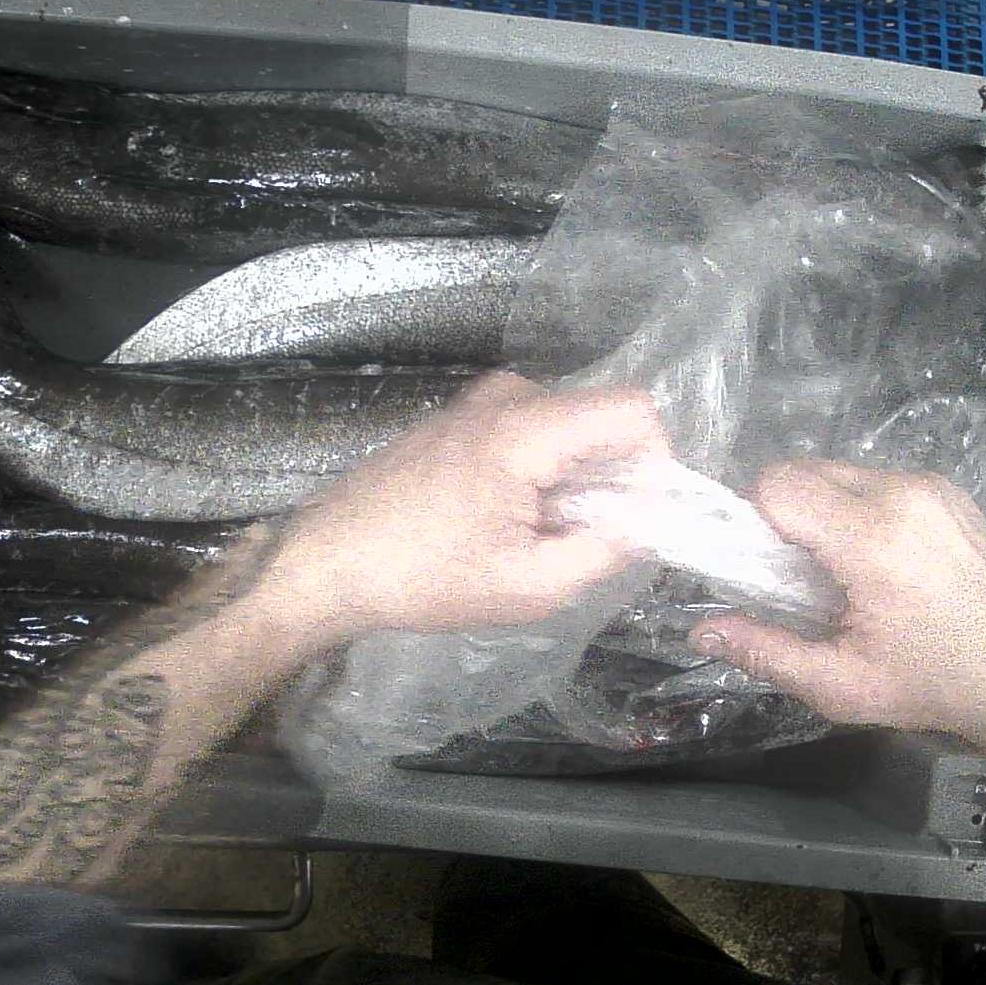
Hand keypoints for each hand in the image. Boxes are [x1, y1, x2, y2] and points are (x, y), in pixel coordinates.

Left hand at [247, 373, 668, 644]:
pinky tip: (503, 523)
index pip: (633, 410)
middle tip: (583, 540)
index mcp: (524, 429)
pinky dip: (537, 474)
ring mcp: (478, 403)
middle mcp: (505, 398)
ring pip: (566, 429)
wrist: (328, 562)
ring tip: (536, 536)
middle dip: (612, 479)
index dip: (657, 462)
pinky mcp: (460, 419)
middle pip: (600, 420)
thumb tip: (651, 524)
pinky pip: (530, 432)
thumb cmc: (422, 579)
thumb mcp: (528, 586)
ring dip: (572, 481)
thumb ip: (604, 551)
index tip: (641, 517)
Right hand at [690, 461, 985, 816]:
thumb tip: (698, 631)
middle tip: (798, 573)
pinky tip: (876, 558)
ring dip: (819, 509)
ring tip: (839, 568)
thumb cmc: (931, 684)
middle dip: (783, 513)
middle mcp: (902, 494)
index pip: (778, 484)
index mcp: (873, 540)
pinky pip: (872, 478)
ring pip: (835, 470)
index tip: (769, 568)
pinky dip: (855, 507)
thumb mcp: (840, 685)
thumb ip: (764, 652)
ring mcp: (930, 486)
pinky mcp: (946, 488)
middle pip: (802, 469)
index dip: (756, 520)